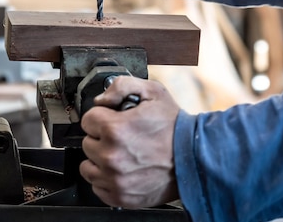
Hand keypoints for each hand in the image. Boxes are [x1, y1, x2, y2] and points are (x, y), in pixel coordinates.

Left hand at [79, 76, 179, 207]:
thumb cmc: (174, 127)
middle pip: (87, 142)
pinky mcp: (121, 196)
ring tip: (120, 153)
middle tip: (122, 137)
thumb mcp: (152, 92)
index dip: (102, 117)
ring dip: (99, 159)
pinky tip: (121, 169)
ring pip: (88, 166)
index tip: (113, 120)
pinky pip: (97, 186)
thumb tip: (101, 99)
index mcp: (115, 130)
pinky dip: (106, 178)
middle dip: (101, 137)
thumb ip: (121, 86)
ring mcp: (115, 179)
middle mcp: (111, 156)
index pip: (88, 120)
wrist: (195, 158)